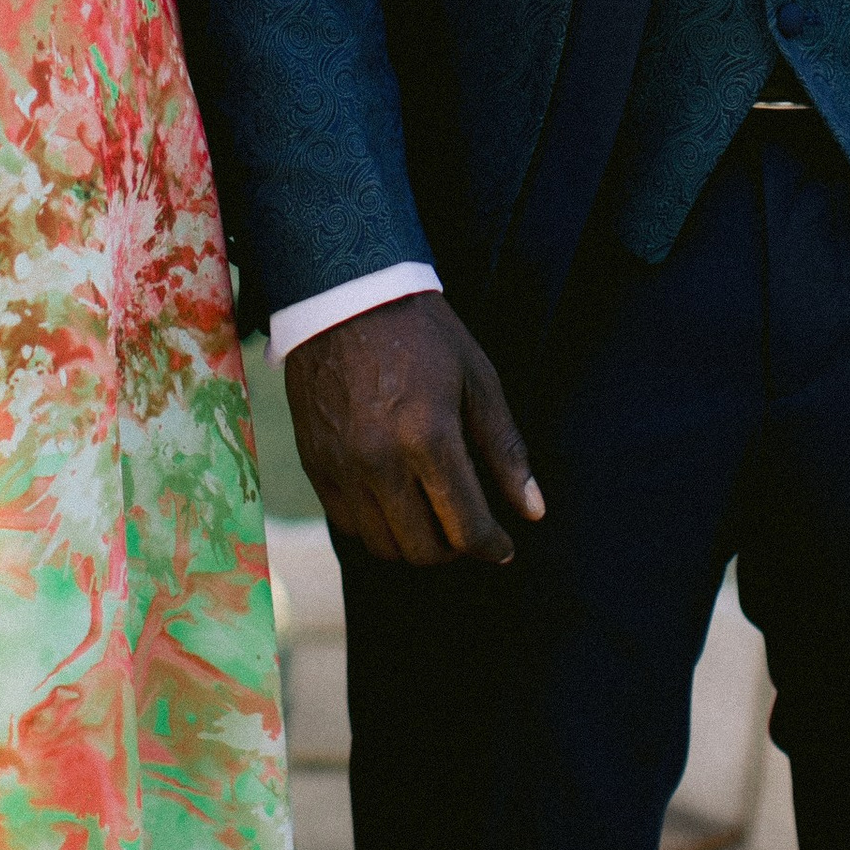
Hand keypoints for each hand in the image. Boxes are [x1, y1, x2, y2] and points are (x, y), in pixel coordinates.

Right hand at [286, 292, 545, 565]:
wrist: (345, 298)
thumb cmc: (422, 335)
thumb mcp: (478, 380)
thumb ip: (505, 450)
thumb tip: (533, 511)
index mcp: (429, 436)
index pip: (466, 527)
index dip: (492, 546)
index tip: (503, 546)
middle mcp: (380, 461)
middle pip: (423, 550)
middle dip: (455, 549)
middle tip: (467, 528)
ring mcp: (342, 466)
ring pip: (383, 546)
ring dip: (414, 543)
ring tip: (431, 517)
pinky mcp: (315, 464)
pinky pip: (347, 524)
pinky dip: (375, 526)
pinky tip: (393, 500)